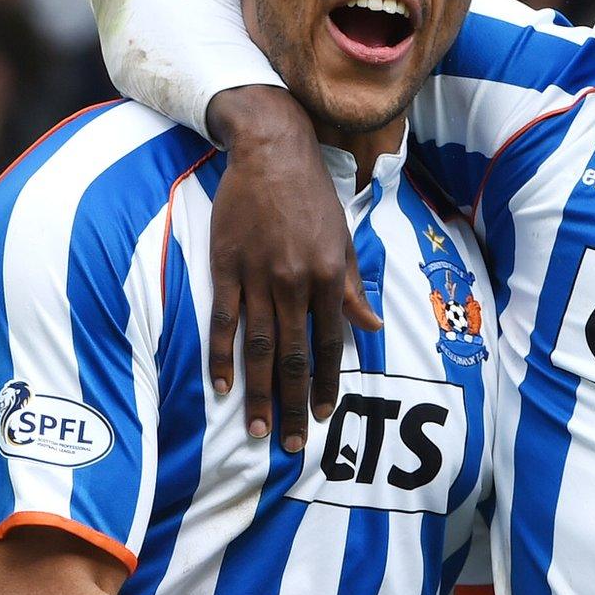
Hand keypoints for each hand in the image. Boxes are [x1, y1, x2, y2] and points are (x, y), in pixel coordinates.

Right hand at [205, 87, 381, 452]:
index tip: (323, 415)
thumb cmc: (312, 197)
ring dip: (257, 392)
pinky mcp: (226, 266)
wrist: (272, 152)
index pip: (329, 343)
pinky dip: (223, 355)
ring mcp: (258, 275)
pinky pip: (225, 320)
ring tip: (256, 428)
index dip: (326, 382)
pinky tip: (222, 386)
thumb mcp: (343, 239)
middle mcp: (295, 282)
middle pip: (291, 355)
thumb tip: (372, 327)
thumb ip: (352, 288)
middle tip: (290, 442)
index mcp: (328, 277)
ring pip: (257, 346)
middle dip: (291, 402)